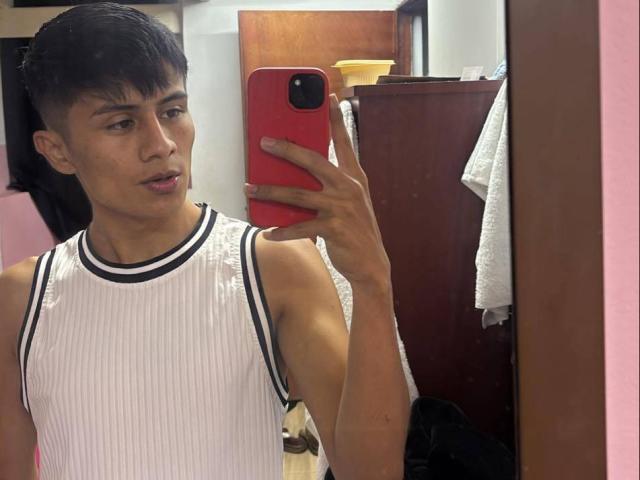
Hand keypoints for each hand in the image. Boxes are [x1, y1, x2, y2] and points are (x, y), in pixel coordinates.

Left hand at [245, 94, 389, 287]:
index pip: (345, 142)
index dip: (336, 119)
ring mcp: (341, 208)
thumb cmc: (355, 229)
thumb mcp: (350, 202)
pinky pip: (300, 227)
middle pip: (313, 161)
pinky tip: (267, 232)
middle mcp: (348, 188)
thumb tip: (296, 178)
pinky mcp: (333, 228)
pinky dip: (281, 231)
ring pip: (298, 195)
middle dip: (286, 150)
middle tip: (264, 142)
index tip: (330, 96)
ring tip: (250, 189)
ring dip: (270, 192)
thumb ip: (331, 186)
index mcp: (354, 177)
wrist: (371, 263)